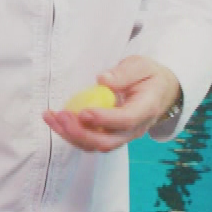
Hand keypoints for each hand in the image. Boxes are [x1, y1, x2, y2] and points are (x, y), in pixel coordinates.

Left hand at [43, 56, 180, 152]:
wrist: (160, 92)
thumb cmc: (149, 77)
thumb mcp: (141, 66)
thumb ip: (124, 73)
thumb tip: (103, 80)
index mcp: (146, 109)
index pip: (126, 120)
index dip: (104, 119)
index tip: (83, 112)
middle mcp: (134, 129)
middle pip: (107, 142)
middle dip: (81, 133)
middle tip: (61, 116)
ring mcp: (121, 135)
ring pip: (94, 145)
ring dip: (70, 134)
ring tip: (51, 117)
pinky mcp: (108, 135)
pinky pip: (88, 140)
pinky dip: (69, 133)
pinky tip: (54, 119)